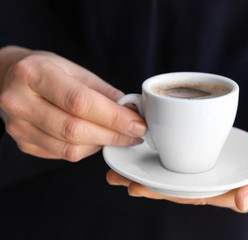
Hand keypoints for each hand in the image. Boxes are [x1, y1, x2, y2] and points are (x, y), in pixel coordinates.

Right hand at [0, 46, 145, 160]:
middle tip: (135, 134)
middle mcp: (20, 102)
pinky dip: (87, 149)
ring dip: (102, 144)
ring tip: (119, 136)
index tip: (138, 124)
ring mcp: (18, 127)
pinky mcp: (23, 143)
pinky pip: (63, 155)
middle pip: (75, 129)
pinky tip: (97, 138)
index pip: (80, 102)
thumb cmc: (45, 71)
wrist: (7, 79)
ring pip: (70, 148)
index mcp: (34, 74)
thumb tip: (131, 111)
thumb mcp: (73, 69)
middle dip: (113, 135)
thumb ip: (102, 91)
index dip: (114, 117)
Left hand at [106, 107, 247, 211]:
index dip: (163, 192)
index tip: (135, 186)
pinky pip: (192, 152)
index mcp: (237, 191)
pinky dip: (173, 150)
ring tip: (125, 163)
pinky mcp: (220, 151)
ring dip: (154, 167)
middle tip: (115, 174)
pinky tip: (155, 146)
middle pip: (180, 184)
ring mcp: (220, 167)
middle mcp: (224, 182)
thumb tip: (242, 203)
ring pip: (182, 170)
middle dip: (148, 181)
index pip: (193, 195)